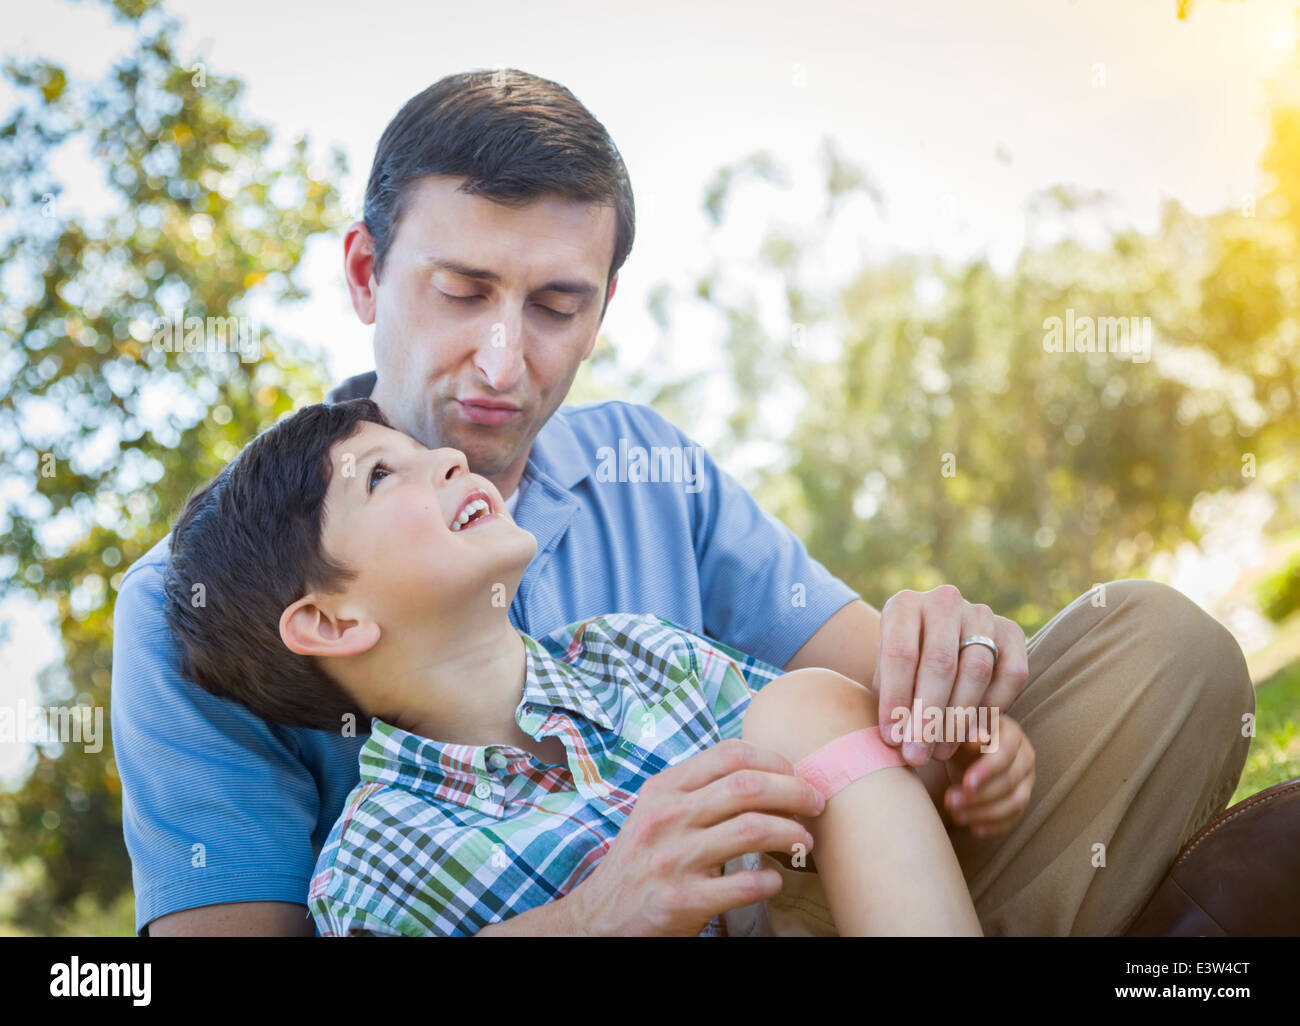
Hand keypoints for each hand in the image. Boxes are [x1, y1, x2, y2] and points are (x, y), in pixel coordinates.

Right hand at [567, 738, 824, 935]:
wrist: (599, 918)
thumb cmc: (641, 861)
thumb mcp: (656, 812)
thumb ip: (696, 790)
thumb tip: (763, 773)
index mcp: (663, 789)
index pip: (728, 755)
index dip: (772, 759)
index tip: (794, 773)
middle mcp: (667, 818)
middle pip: (748, 786)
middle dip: (794, 791)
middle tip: (816, 803)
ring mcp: (674, 859)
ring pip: (753, 829)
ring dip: (792, 833)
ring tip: (805, 842)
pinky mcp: (682, 901)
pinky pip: (745, 885)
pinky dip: (771, 881)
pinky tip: (774, 881)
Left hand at [871, 584, 1028, 765]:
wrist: (937, 644)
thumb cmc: (903, 668)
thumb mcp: (885, 676)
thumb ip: (889, 700)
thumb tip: (898, 739)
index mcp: (904, 605)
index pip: (900, 654)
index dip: (897, 700)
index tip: (892, 739)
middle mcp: (944, 601)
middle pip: (940, 663)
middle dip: (929, 716)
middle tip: (918, 756)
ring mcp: (981, 613)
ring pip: (977, 670)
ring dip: (959, 718)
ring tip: (940, 752)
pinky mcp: (1013, 630)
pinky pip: (1012, 674)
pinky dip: (994, 708)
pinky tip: (974, 734)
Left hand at [942, 712, 1035, 838]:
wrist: (966, 747)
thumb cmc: (962, 736)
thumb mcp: (960, 732)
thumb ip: (966, 733)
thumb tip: (976, 738)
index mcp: (1011, 733)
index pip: (1006, 751)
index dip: (988, 769)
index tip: (966, 783)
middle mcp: (1025, 755)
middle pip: (1010, 780)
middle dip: (980, 795)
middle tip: (950, 802)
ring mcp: (1027, 779)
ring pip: (1015, 802)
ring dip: (984, 813)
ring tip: (956, 815)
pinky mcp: (1022, 798)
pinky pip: (1014, 817)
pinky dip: (995, 826)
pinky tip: (974, 829)